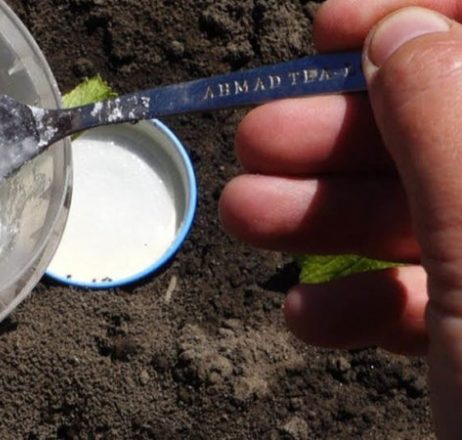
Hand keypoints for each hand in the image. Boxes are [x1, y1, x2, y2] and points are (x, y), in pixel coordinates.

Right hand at [219, 0, 461, 436]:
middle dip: (354, 131)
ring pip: (444, 216)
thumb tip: (400, 31)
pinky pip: (440, 298)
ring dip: (335, 219)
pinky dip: (367, 303)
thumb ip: (452, 119)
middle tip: (262, 139)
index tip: (334, 27)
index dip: (433, 15)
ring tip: (248, 220)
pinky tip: (310, 320)